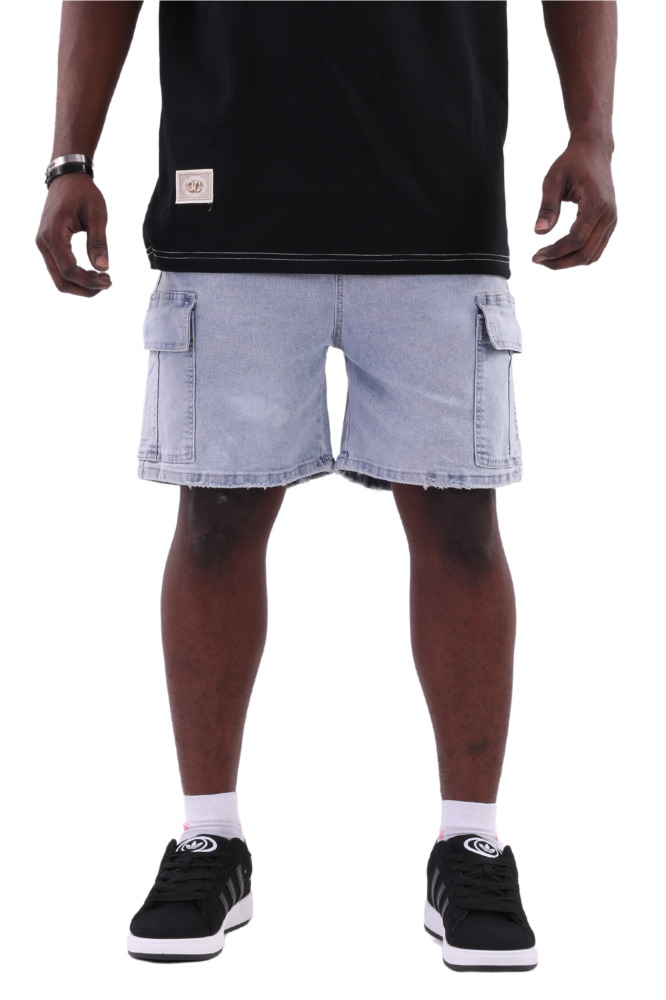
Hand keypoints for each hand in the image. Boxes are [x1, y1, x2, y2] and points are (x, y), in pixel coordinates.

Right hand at [36, 173, 111, 295]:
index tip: (108, 282)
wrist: (67, 178)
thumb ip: (99, 242)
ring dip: (80, 284)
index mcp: (53, 234)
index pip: (69, 270)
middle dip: (84, 289)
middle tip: (107, 284)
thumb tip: (103, 268)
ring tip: (102, 279)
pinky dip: (75, 276)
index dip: (89, 282)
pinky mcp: (47, 245)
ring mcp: (43, 244)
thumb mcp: (96, 215)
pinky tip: (92, 272)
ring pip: (59, 277)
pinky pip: (59, 268)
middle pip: (61, 280)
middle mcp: (43, 242)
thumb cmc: (82, 192)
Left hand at [533, 138, 616, 269]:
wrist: (594, 150)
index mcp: (596, 204)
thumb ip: (548, 207)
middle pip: (585, 254)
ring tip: (546, 258)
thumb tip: (538, 232)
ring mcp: (612, 220)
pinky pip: (595, 249)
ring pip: (592, 255)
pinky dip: (578, 255)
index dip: (555, 252)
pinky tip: (560, 253)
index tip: (536, 255)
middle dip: (560, 262)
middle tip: (537, 260)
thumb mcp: (553, 180)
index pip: (576, 240)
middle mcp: (609, 215)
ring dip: (568, 262)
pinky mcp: (609, 223)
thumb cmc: (572, 162)